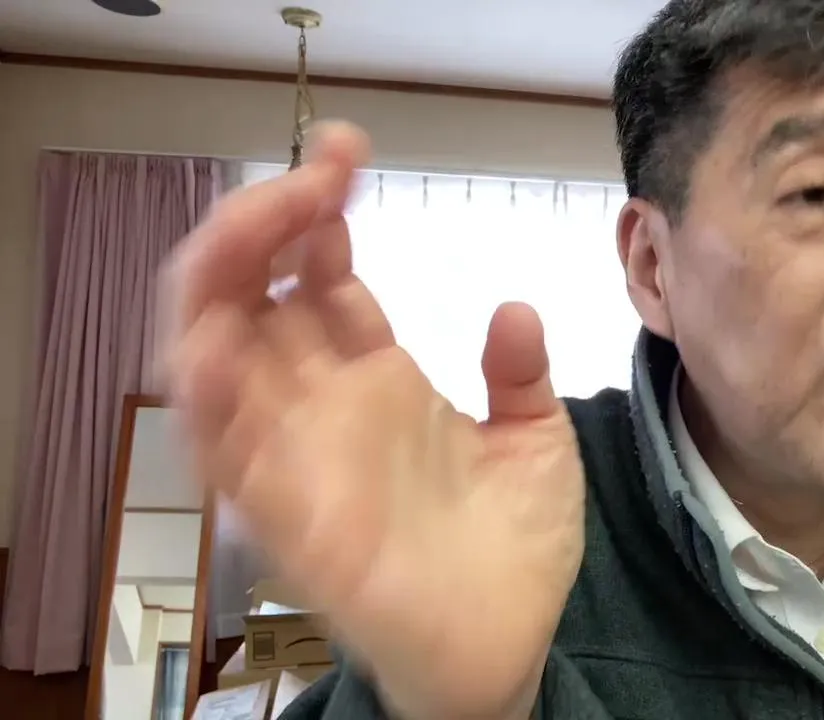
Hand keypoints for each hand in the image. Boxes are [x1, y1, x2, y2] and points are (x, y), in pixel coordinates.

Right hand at [162, 122, 585, 719]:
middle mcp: (324, 408)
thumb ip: (521, 376)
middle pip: (254, 294)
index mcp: (378, 383)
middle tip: (315, 170)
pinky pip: (221, 451)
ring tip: (259, 219)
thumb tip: (513, 308)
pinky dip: (207, 394)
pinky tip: (219, 338)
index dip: (320, 210)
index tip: (348, 155)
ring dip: (220, 283)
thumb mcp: (537, 446)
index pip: (321, 276)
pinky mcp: (286, 516)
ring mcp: (297, 456)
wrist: (508, 651)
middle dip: (266, 221)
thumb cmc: (515, 553)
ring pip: (212, 353)